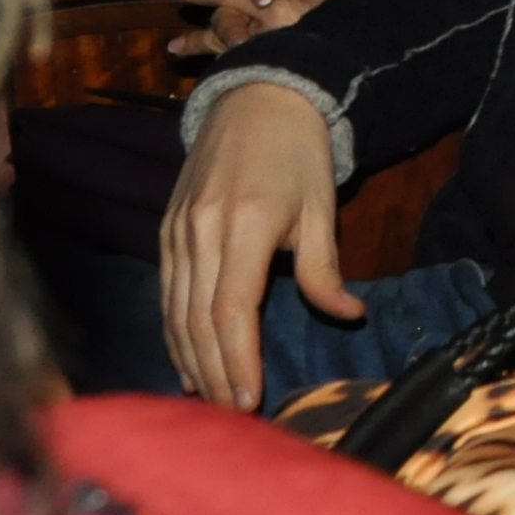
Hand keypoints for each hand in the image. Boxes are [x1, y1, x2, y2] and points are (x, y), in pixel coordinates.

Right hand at [159, 80, 348, 408]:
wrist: (257, 98)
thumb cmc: (299, 154)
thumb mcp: (320, 208)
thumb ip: (325, 269)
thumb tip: (349, 316)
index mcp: (242, 226)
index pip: (231, 310)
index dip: (237, 360)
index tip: (249, 401)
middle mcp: (199, 232)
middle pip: (197, 321)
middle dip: (213, 373)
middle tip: (231, 416)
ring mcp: (176, 232)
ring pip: (175, 312)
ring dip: (190, 361)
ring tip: (210, 401)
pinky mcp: (165, 231)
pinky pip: (166, 294)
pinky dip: (174, 333)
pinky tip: (186, 363)